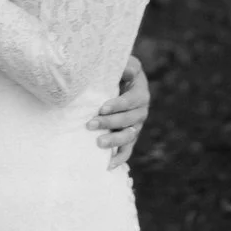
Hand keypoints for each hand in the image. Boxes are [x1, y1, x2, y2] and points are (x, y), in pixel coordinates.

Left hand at [92, 53, 150, 171]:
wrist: (118, 84)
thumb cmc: (118, 72)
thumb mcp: (124, 65)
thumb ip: (127, 66)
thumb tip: (128, 70)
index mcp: (141, 93)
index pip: (131, 101)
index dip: (118, 105)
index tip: (101, 108)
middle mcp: (141, 112)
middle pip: (128, 120)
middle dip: (109, 123)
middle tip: (90, 124)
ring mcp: (136, 126)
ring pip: (128, 137)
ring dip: (114, 140)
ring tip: (98, 143)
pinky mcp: (129, 138)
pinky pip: (127, 150)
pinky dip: (119, 159)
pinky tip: (108, 165)